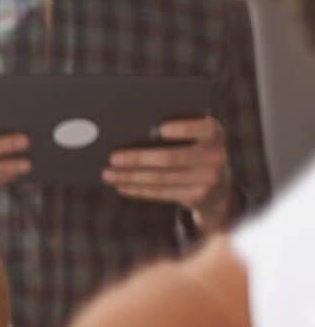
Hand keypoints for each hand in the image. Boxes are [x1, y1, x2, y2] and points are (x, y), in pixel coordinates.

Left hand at [105, 117, 232, 225]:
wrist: (218, 185)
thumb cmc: (194, 149)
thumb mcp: (194, 136)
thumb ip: (176, 128)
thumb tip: (133, 128)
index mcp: (214, 133)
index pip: (203, 128)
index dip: (183, 129)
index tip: (160, 129)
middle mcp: (216, 156)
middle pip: (171, 158)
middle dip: (138, 158)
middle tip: (113, 157)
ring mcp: (208, 180)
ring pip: (161, 179)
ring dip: (129, 176)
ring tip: (107, 174)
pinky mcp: (196, 197)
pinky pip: (161, 193)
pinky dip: (137, 189)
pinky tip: (121, 184)